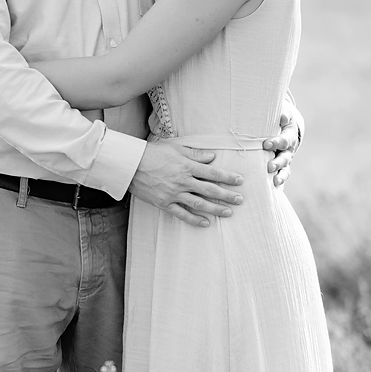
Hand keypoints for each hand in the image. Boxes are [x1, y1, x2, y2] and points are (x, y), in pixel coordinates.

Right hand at [130, 141, 244, 226]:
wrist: (130, 164)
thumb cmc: (152, 153)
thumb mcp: (175, 148)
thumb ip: (194, 154)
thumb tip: (212, 157)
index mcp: (186, 166)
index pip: (212, 172)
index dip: (227, 177)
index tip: (239, 181)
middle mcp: (182, 181)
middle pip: (210, 190)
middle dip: (227, 195)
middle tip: (240, 200)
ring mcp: (173, 194)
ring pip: (199, 203)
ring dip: (215, 209)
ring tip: (228, 212)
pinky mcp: (164, 203)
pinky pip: (182, 214)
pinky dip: (194, 219)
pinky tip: (206, 223)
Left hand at [262, 99, 302, 188]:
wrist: (284, 124)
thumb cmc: (278, 118)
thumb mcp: (282, 113)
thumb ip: (282, 114)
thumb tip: (282, 118)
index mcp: (289, 135)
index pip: (285, 140)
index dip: (277, 142)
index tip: (266, 144)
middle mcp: (289, 149)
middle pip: (285, 157)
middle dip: (278, 162)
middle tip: (269, 167)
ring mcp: (286, 160)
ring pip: (285, 169)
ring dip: (280, 175)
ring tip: (275, 181)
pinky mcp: (281, 167)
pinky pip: (282, 176)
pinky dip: (280, 182)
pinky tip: (274, 189)